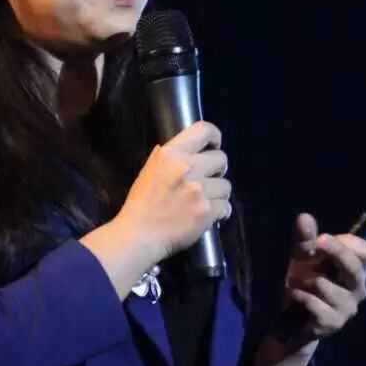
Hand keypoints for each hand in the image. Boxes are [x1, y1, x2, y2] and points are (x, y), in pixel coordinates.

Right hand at [111, 121, 231, 264]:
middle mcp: (187, 168)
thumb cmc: (142, 203)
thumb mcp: (151, 168)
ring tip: (204, 202)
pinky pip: (226, 206)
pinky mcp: (207, 211)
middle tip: (207, 180)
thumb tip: (192, 149)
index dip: (215, 136)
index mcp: (171, 154)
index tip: (214, 146)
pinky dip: (220, 212)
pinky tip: (207, 215)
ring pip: (226, 185)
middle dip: (217, 170)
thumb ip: (172, 156)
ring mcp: (199, 190)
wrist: (139, 235)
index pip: (204, 130)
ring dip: (218, 194)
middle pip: (222, 158)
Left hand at [277, 212, 365, 344]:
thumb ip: (306, 238)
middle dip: (336, 252)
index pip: (365, 251)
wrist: (295, 320)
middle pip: (355, 267)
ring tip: (296, 282)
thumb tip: (304, 216)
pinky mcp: (333, 323)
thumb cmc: (307, 282)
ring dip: (305, 280)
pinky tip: (296, 296)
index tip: (323, 238)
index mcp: (357, 268)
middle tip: (317, 242)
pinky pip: (315, 304)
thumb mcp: (305, 257)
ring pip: (325, 285)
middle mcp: (358, 288)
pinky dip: (301, 297)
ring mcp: (348, 308)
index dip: (346, 244)